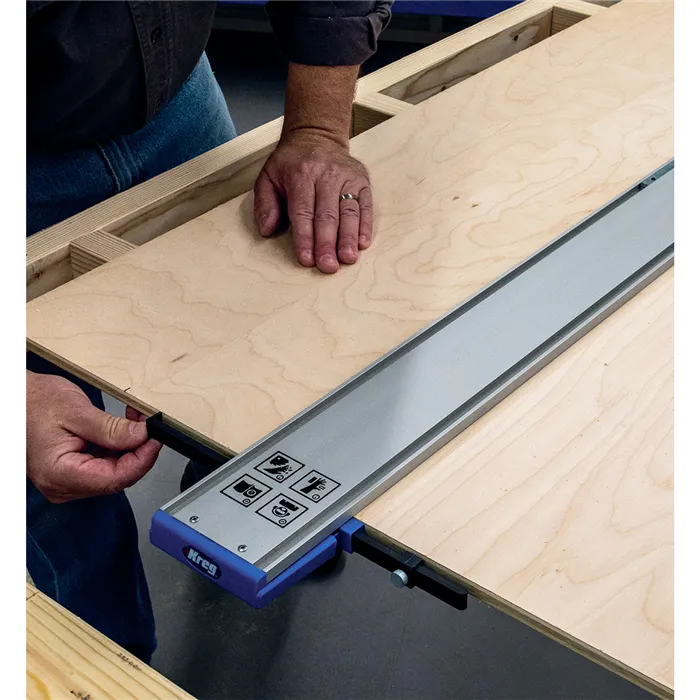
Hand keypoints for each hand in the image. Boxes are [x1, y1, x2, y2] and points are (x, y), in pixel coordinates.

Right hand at [27, 372, 161, 503]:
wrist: (16, 400)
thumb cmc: (35, 403)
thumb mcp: (77, 412)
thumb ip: (111, 429)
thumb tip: (142, 437)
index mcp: (60, 474)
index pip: (115, 479)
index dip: (141, 460)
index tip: (155, 439)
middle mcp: (64, 485)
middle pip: (117, 477)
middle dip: (138, 451)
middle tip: (149, 425)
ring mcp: (68, 481)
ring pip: (114, 472)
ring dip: (130, 448)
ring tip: (136, 421)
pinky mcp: (74, 472)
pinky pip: (105, 465)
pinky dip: (119, 448)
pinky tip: (124, 429)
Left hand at [254, 130, 372, 273]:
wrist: (316, 136)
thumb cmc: (290, 164)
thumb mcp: (268, 177)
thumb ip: (265, 204)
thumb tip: (267, 229)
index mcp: (301, 174)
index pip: (303, 212)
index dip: (305, 237)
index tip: (307, 259)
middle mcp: (326, 174)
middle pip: (327, 215)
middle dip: (327, 243)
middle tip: (328, 266)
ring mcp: (347, 177)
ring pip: (349, 212)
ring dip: (348, 238)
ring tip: (347, 259)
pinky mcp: (362, 180)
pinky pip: (365, 205)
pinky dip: (365, 225)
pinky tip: (362, 243)